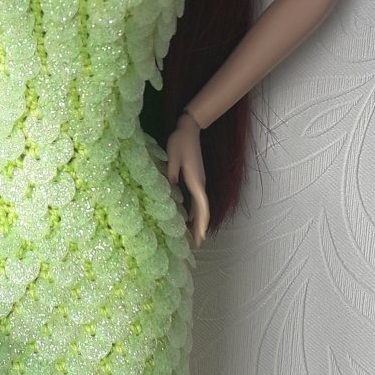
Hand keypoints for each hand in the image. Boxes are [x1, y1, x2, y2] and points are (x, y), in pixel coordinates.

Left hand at [166, 110, 209, 247]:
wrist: (189, 129)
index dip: (202, 223)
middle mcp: (200, 184)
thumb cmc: (179, 142)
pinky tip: (188, 220)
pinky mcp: (195, 179)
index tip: (201, 237)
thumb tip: (171, 188)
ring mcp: (199, 182)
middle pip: (203, 211)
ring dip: (197, 222)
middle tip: (197, 245)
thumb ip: (172, 173)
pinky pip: (196, 200)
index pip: (202, 207)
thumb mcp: (173, 157)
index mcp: (195, 180)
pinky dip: (194, 212)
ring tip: (192, 238)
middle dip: (200, 228)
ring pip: (201, 207)